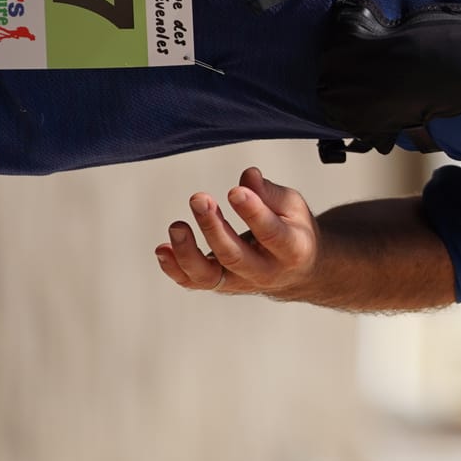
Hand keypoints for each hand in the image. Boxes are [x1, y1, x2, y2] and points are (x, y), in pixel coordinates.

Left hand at [155, 167, 318, 296]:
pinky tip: (163, 248)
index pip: (271, 234)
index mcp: (292, 249)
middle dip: (213, 228)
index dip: (252, 212)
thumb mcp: (292, 207)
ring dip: (187, 252)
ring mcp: (239, 282)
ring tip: (177, 226)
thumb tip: (248, 175)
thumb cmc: (293, 230)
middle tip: (199, 199)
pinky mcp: (219, 284)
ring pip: (208, 276)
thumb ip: (269, 193)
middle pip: (234, 256)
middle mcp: (265, 272)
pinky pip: (193, 282)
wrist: (297, 271)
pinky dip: (174, 267)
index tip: (235, 191)